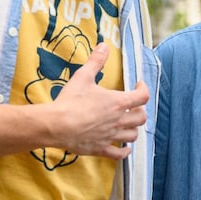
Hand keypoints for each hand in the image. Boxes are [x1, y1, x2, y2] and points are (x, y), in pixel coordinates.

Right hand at [52, 42, 150, 159]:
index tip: (138, 85)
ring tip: (127, 124)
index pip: (142, 97)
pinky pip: (119, 154)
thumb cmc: (70, 101)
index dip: (143, 89)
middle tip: (132, 106)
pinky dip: (125, 151)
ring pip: (133, 135)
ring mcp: (111, 136)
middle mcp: (118, 120)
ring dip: (133, 129)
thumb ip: (96, 61)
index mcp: (117, 102)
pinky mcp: (101, 148)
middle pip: (141, 118)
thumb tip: (104, 46)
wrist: (56, 125)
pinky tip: (125, 148)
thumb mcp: (83, 76)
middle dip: (139, 111)